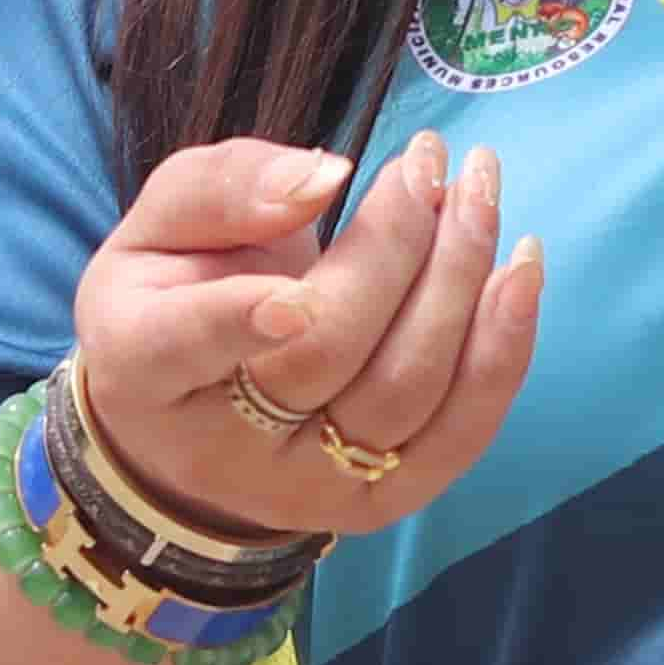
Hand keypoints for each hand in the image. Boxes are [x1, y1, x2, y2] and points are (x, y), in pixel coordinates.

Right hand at [70, 132, 543, 544]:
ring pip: (405, 391)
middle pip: (326, 354)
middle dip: (394, 246)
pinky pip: (460, 435)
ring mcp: (309, 488)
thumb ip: (222, 188)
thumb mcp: (159, 226)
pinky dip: (504, 350)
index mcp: (142, 366)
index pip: (188, 345)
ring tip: (480, 190)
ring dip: (461, 281)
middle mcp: (224, 447)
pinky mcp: (380, 503)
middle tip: (428, 161)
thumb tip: (321, 176)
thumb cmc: (174, 303)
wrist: (187, 434)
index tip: (289, 286)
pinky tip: (521, 272)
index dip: (237, 320)